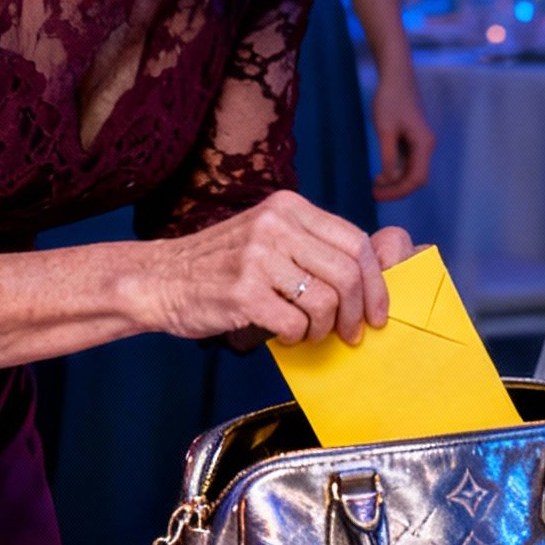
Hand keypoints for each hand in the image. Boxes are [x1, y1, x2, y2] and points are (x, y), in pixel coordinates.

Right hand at [145, 192, 406, 347]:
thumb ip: (315, 247)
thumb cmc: (223, 264)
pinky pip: (294, 324)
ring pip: (325, 301)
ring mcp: (257, 256)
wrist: (160, 278)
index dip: (376, 283)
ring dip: (324, 328)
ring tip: (310, 334)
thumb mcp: (270, 237)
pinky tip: (283, 335)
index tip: (377, 312)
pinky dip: (296, 338)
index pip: (355, 241)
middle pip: (347, 272)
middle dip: (358, 312)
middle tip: (351, 334)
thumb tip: (384, 262)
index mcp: (288, 206)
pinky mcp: (242, 291)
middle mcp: (276, 224)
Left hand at [369, 54, 435, 199]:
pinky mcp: (413, 138)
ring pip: (412, 171)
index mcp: (424, 144)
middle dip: (396, 189)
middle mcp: (426, 145)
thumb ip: (388, 157)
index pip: (416, 179)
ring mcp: (420, 142)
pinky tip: (380, 173)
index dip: (398, 191)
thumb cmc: (390, 99)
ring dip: (395, 181)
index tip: (377, 194)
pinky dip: (395, 171)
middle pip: (416, 178)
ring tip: (374, 185)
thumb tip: (388, 180)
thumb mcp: (385, 130)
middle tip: (373, 194)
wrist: (396, 74)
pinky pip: (407, 162)